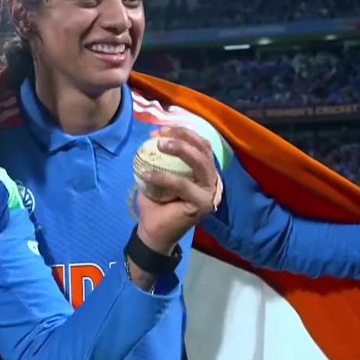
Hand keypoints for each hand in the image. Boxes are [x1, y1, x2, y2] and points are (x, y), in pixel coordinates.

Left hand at [134, 126, 222, 255]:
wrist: (153, 231)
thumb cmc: (156, 202)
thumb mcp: (159, 173)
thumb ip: (163, 157)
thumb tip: (155, 134)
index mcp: (204, 172)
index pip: (201, 145)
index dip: (183, 133)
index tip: (161, 129)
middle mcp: (212, 180)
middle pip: (203, 150)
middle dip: (183, 137)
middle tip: (160, 135)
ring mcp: (210, 193)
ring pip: (200, 163)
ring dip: (180, 149)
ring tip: (158, 145)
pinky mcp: (203, 204)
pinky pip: (183, 185)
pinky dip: (164, 177)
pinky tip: (146, 175)